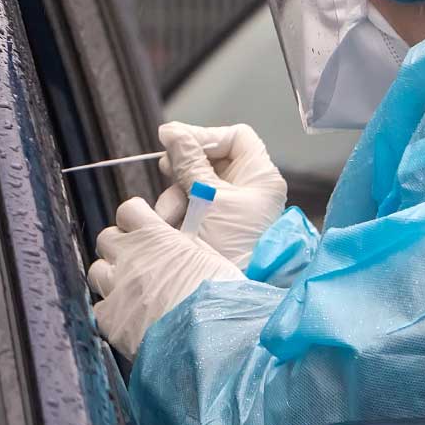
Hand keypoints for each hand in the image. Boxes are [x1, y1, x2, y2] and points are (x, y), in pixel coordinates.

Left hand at [89, 196, 241, 359]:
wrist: (211, 338)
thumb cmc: (221, 297)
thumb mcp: (211, 258)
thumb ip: (187, 245)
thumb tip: (178, 240)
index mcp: (156, 238)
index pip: (128, 211)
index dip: (134, 219)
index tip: (142, 228)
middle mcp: (130, 258)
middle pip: (106, 239)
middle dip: (118, 247)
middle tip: (135, 261)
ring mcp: (117, 288)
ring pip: (96, 271)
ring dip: (111, 277)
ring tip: (131, 292)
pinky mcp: (110, 320)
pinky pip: (99, 308)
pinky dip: (111, 312)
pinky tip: (129, 319)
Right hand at [153, 121, 287, 267]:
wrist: (226, 292)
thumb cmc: (230, 246)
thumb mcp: (207, 198)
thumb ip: (189, 162)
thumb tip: (172, 131)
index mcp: (259, 177)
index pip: (236, 138)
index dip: (205, 136)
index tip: (175, 141)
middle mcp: (248, 189)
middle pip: (212, 159)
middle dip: (184, 168)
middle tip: (165, 170)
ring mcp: (232, 208)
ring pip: (196, 184)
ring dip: (175, 195)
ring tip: (167, 215)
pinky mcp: (215, 226)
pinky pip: (192, 206)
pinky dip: (178, 212)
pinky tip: (169, 225)